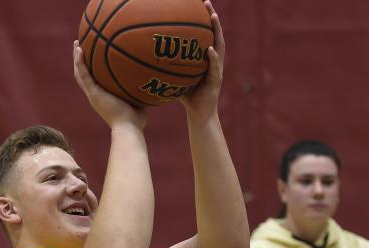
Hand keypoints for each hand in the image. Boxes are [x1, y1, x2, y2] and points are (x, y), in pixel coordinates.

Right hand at [72, 40, 146, 129]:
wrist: (129, 128)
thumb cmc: (136, 120)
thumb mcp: (138, 100)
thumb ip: (140, 89)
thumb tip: (153, 77)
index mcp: (102, 97)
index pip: (93, 80)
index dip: (91, 68)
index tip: (91, 56)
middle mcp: (95, 95)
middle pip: (83, 75)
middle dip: (81, 60)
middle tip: (80, 46)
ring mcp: (93, 94)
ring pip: (80, 73)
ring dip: (77, 58)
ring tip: (77, 43)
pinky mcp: (94, 93)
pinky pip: (84, 74)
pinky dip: (80, 62)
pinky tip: (79, 49)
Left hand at [179, 1, 223, 118]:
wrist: (199, 115)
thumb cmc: (188, 96)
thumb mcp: (177, 77)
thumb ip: (169, 66)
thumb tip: (148, 56)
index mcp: (207, 59)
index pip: (207, 35)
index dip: (204, 20)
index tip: (199, 4)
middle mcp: (214, 61)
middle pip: (215, 35)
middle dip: (213, 19)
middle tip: (207, 3)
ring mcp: (217, 70)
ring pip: (219, 47)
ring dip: (217, 32)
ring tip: (213, 18)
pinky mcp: (216, 82)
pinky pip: (215, 68)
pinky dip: (212, 58)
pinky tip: (209, 49)